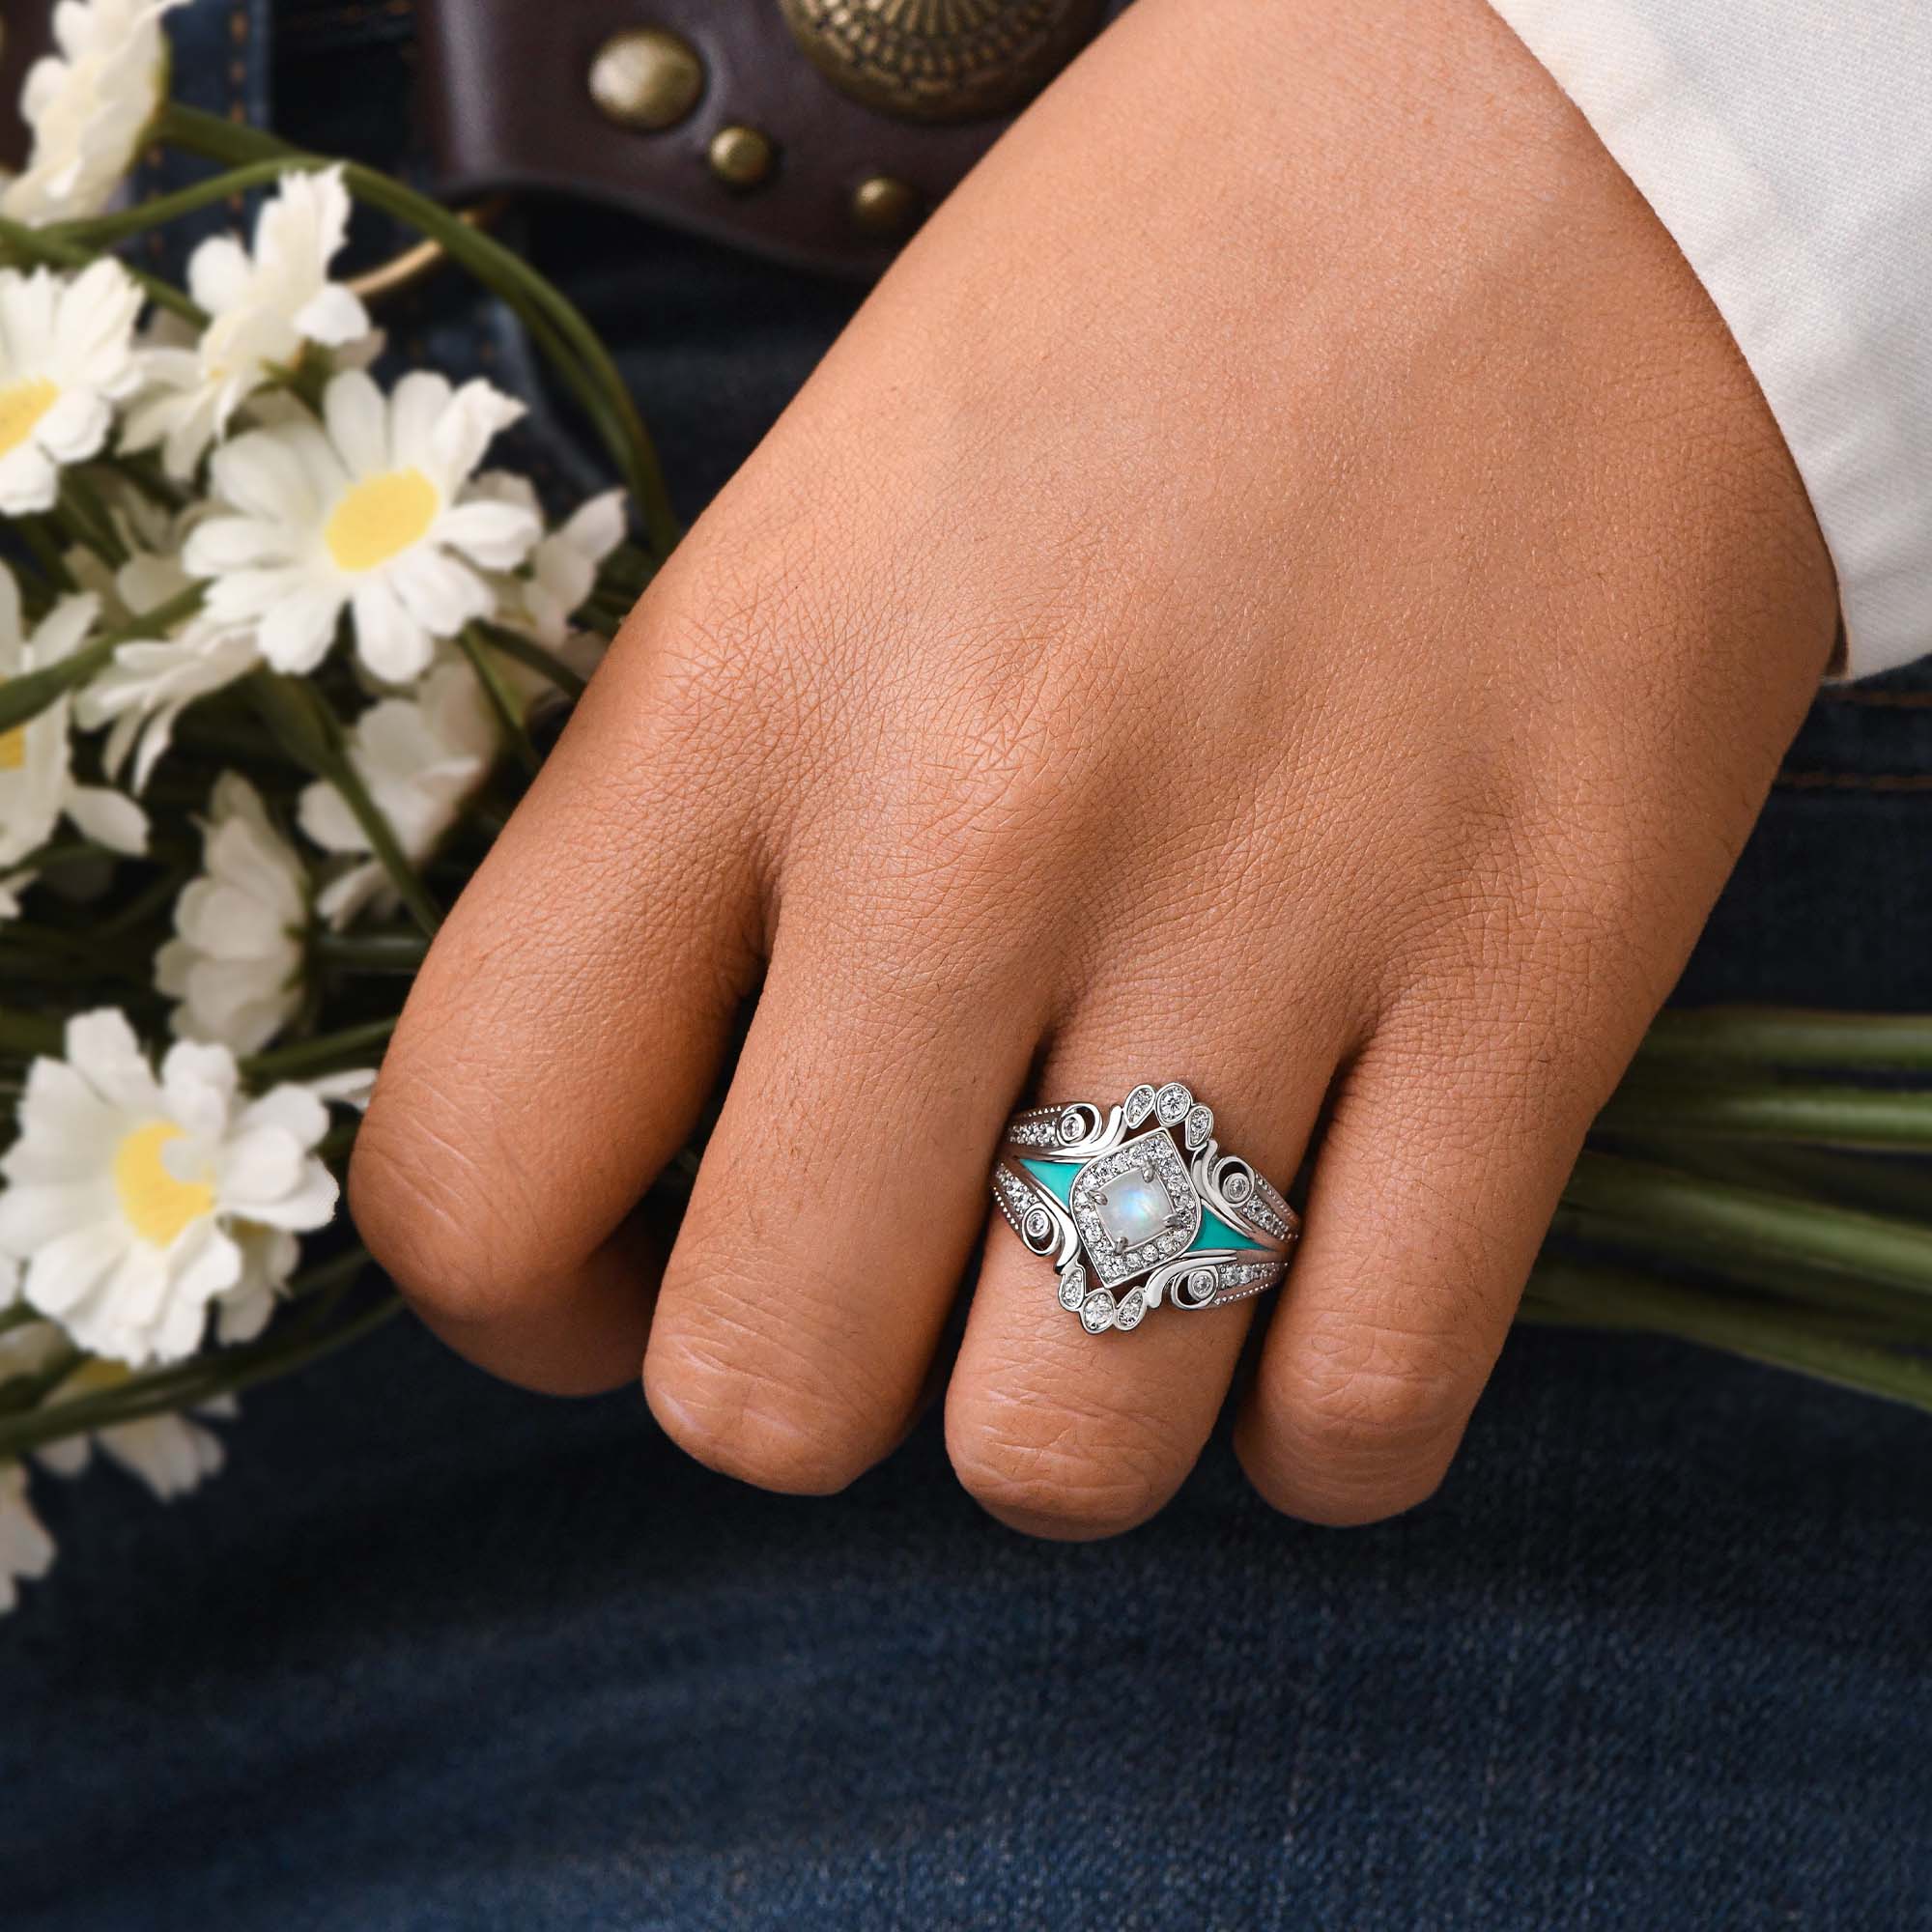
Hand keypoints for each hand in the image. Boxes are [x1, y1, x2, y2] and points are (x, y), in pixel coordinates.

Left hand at [349, 0, 1834, 1534]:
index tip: (612, 1271)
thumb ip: (709, 839)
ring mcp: (1274, 919)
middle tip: (880, 1274)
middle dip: (797, 1389)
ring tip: (1114, 1276)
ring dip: (1058, 1421)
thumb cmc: (1155, 307)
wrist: (1552, 129)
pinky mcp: (1539, 978)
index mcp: (742, 692)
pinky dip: (1313, 1426)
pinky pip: (1366, 1410)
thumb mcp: (826, 522)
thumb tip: (675, 1133)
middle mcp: (975, 830)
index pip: (476, 1169)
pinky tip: (1314, 1298)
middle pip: (766, 1389)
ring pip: (1065, 1454)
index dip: (518, 1303)